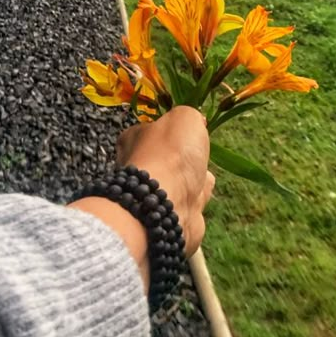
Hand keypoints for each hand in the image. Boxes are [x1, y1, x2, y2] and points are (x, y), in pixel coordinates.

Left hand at [117, 107, 213, 257]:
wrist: (168, 203)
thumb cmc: (172, 154)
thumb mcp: (185, 117)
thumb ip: (189, 116)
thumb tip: (196, 123)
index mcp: (133, 140)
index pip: (152, 132)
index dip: (174, 132)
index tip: (191, 133)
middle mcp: (137, 169)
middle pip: (168, 162)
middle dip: (186, 163)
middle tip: (198, 160)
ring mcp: (151, 197)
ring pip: (179, 187)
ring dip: (194, 186)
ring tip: (202, 182)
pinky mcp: (165, 220)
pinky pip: (185, 210)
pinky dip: (194, 207)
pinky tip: (199, 201)